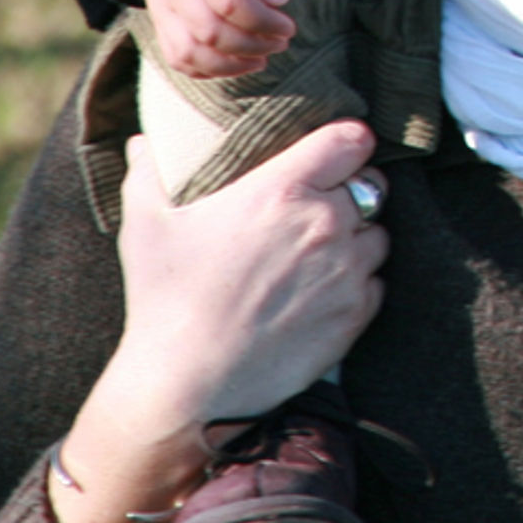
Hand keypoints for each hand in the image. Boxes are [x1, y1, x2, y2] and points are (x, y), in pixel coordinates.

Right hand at [51, 121, 388, 522]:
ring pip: (378, 234)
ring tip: (318, 253)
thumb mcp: (146, 224)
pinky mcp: (356, 313)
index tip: (332, 152)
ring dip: (357, 238)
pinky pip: (375, 282)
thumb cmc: (165, 299)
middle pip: (370, 184)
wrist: (188, 384)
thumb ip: (149, 172)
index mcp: (284, 189)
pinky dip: (357, 283)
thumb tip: (144, 141)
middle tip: (319, 205)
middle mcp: (327, 223)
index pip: (352, 139)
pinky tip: (320, 293)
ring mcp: (347, 270)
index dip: (346, 142)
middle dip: (350, 189)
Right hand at [143, 0, 292, 79]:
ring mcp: (161, 6)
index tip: (288, 25)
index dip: (263, 21)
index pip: (229, 1)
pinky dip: (206, 69)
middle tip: (281, 42)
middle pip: (210, 32)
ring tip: (262, 59)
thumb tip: (279, 0)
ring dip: (230, 65)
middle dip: (253, 45)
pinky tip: (236, 63)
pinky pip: (176, 57)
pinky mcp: (159, 20)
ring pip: (189, 53)